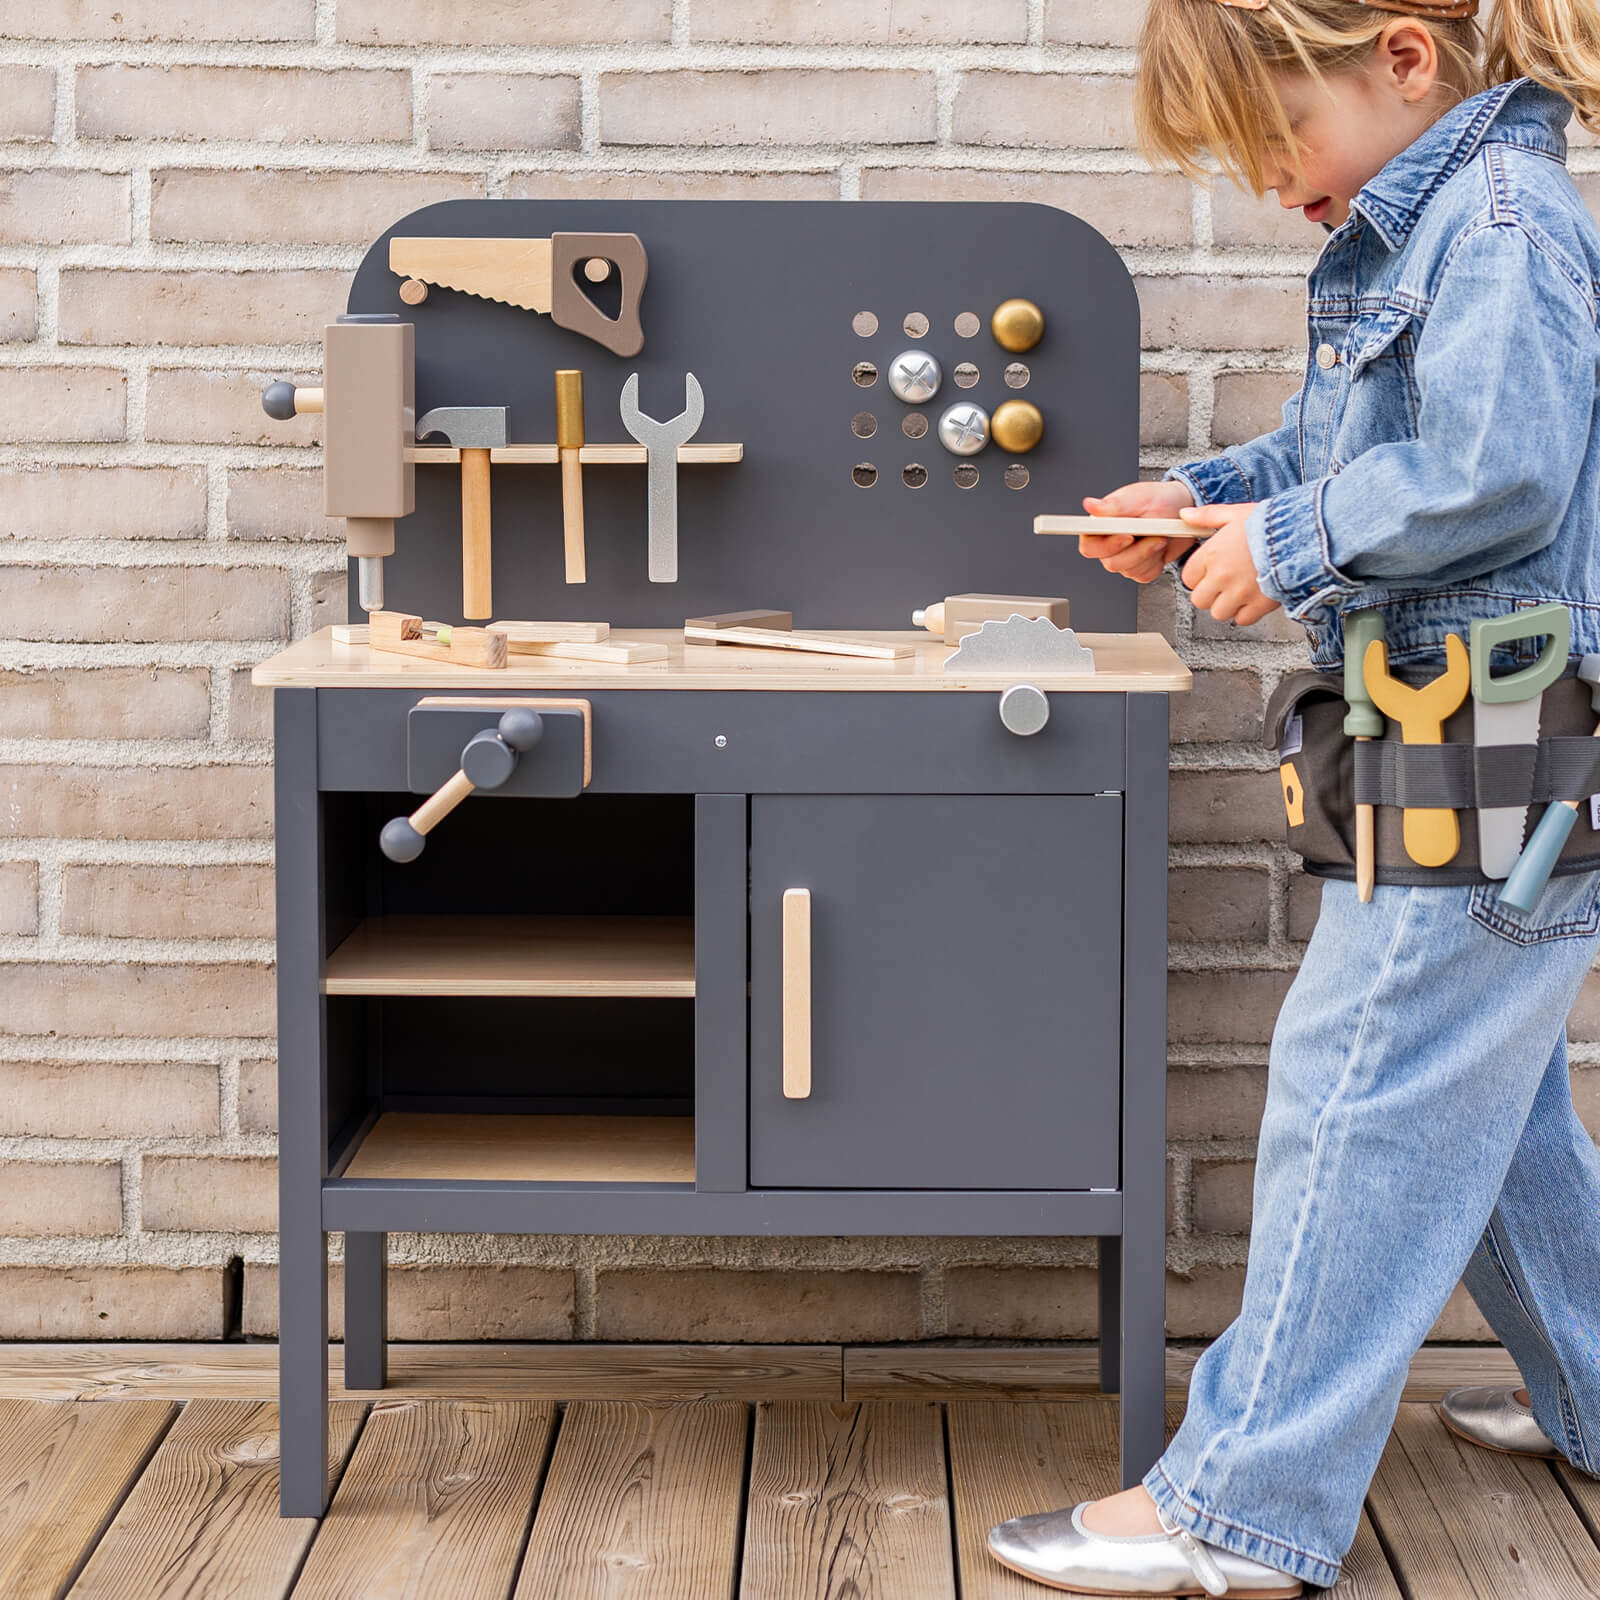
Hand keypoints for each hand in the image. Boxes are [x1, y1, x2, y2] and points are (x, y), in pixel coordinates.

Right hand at [1077, 481, 1196, 583]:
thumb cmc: (1159, 500)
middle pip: (1110, 563)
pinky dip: (1156, 562)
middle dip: (1137, 550)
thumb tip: (1090, 506)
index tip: (1128, 536)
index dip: (1106, 546)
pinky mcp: (1139, 568)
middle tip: (1154, 534)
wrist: (1181, 512)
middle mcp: (1108, 545)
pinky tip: (1160, 547)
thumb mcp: (1139, 497)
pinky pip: (1144, 575)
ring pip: (1129, 570)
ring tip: (1160, 536)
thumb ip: (1114, 505)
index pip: (1089, 546)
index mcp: (1101, 526)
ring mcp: (1123, 559)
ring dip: (1149, 554)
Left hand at [1177, 503, 1281, 625]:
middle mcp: (1222, 576)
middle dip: (1210, 593)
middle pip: (1200, 600)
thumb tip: (1185, 514)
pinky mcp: (1259, 605)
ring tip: (1241, 590)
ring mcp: (1240, 593)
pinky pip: (1242, 620)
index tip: (1210, 570)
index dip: (1199, 575)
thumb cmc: (1273, 523)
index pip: (1189, 577)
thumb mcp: (1236, 513)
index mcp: (1212, 554)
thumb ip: (1207, 516)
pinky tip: (1254, 597)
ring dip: (1227, 604)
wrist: (1306, 535)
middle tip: (1224, 582)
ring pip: (1218, 613)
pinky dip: (1246, 612)